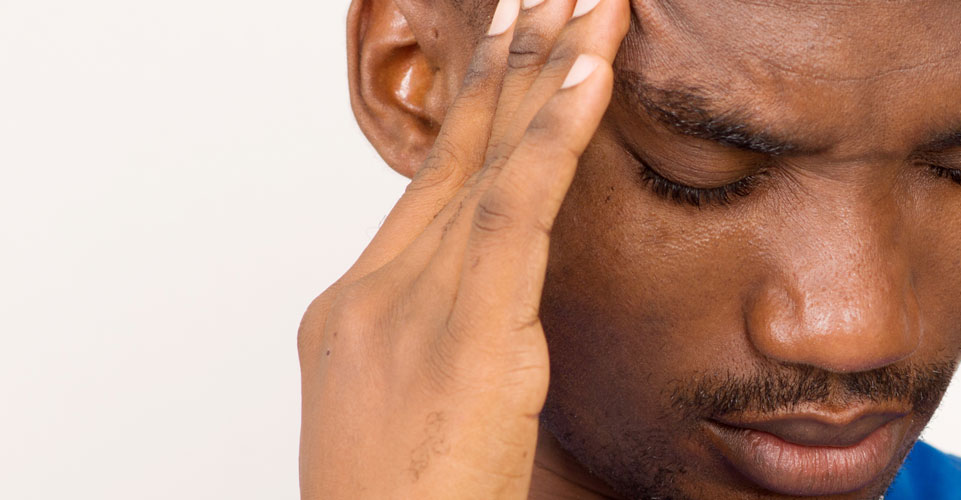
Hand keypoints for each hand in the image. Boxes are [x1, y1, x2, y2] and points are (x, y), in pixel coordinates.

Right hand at [296, 0, 627, 496]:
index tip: (511, 45)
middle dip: (510, 65)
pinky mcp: (464, 335)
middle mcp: (375, 292)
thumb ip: (459, 346)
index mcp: (359, 309)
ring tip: (586, 4)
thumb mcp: (424, 414)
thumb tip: (502, 319)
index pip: (434, 185)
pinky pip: (517, 211)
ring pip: (489, 164)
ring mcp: (411, 308)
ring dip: (543, 74)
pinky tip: (589, 72)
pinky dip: (554, 134)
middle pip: (457, 155)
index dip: (478, 110)